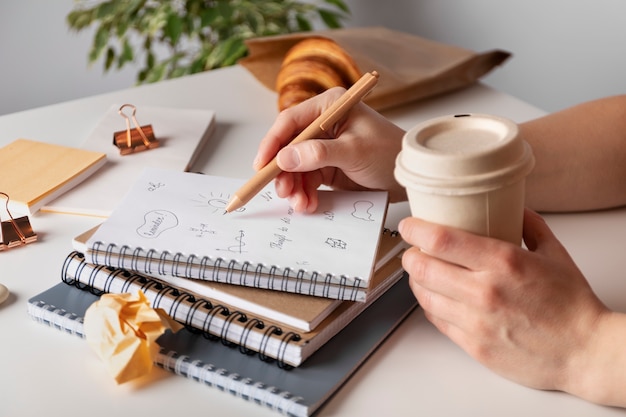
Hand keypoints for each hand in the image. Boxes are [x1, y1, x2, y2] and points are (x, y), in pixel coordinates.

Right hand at [254, 87, 406, 211]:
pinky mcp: (327, 166)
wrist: (410, 177)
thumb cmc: (390, 153)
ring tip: (301, 203)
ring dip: (294, 187)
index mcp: (329, 106)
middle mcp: (323, 124)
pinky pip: (307, 180)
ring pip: (295, 167)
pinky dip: (304, 193)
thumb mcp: (354, 151)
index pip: (291, 122)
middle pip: (289, 147)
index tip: (262, 165)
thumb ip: (319, 153)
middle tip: (283, 191)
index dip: (272, 143)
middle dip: (283, 172)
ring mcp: (324, 146)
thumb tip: (285, 158)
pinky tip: (308, 204)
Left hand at [399, 209, 610, 396]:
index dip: (415, 229)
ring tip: (423, 272)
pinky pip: (435, 319)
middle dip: (410, 255)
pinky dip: (429, 304)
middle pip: (422, 267)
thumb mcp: (554, 253)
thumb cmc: (572, 305)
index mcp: (503, 262)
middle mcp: (484, 291)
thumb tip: (511, 207)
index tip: (409, 225)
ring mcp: (476, 321)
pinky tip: (437, 297)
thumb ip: (528, 224)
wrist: (585, 352)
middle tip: (414, 250)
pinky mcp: (473, 345)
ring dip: (416, 280)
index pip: (441, 240)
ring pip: (423, 294)